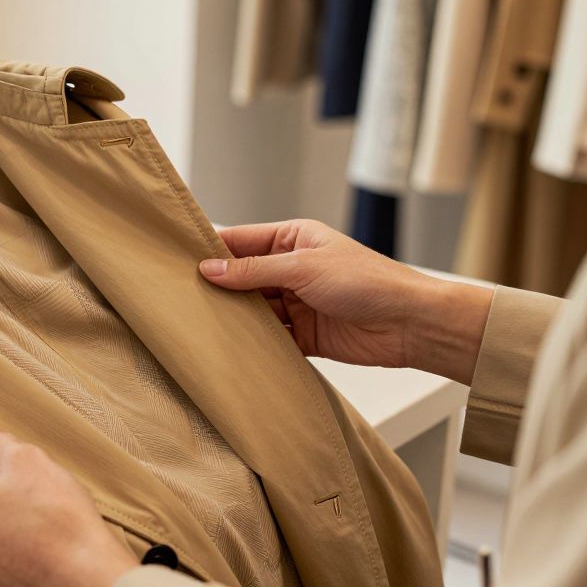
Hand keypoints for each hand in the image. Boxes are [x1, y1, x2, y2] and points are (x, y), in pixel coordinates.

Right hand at [199, 220, 493, 384]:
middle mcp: (292, 269)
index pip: (241, 241)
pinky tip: (231, 347)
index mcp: (293, 239)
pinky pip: (269, 337)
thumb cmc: (368, 282)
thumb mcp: (303, 267)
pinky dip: (253, 343)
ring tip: (200, 324)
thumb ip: (253, 270)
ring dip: (234, 317)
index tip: (177, 259)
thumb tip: (209, 269)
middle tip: (180, 297)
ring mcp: (297, 302)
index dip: (210, 250)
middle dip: (217, 287)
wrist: (410, 324)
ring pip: (253, 310)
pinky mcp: (303, 334)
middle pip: (242, 277)